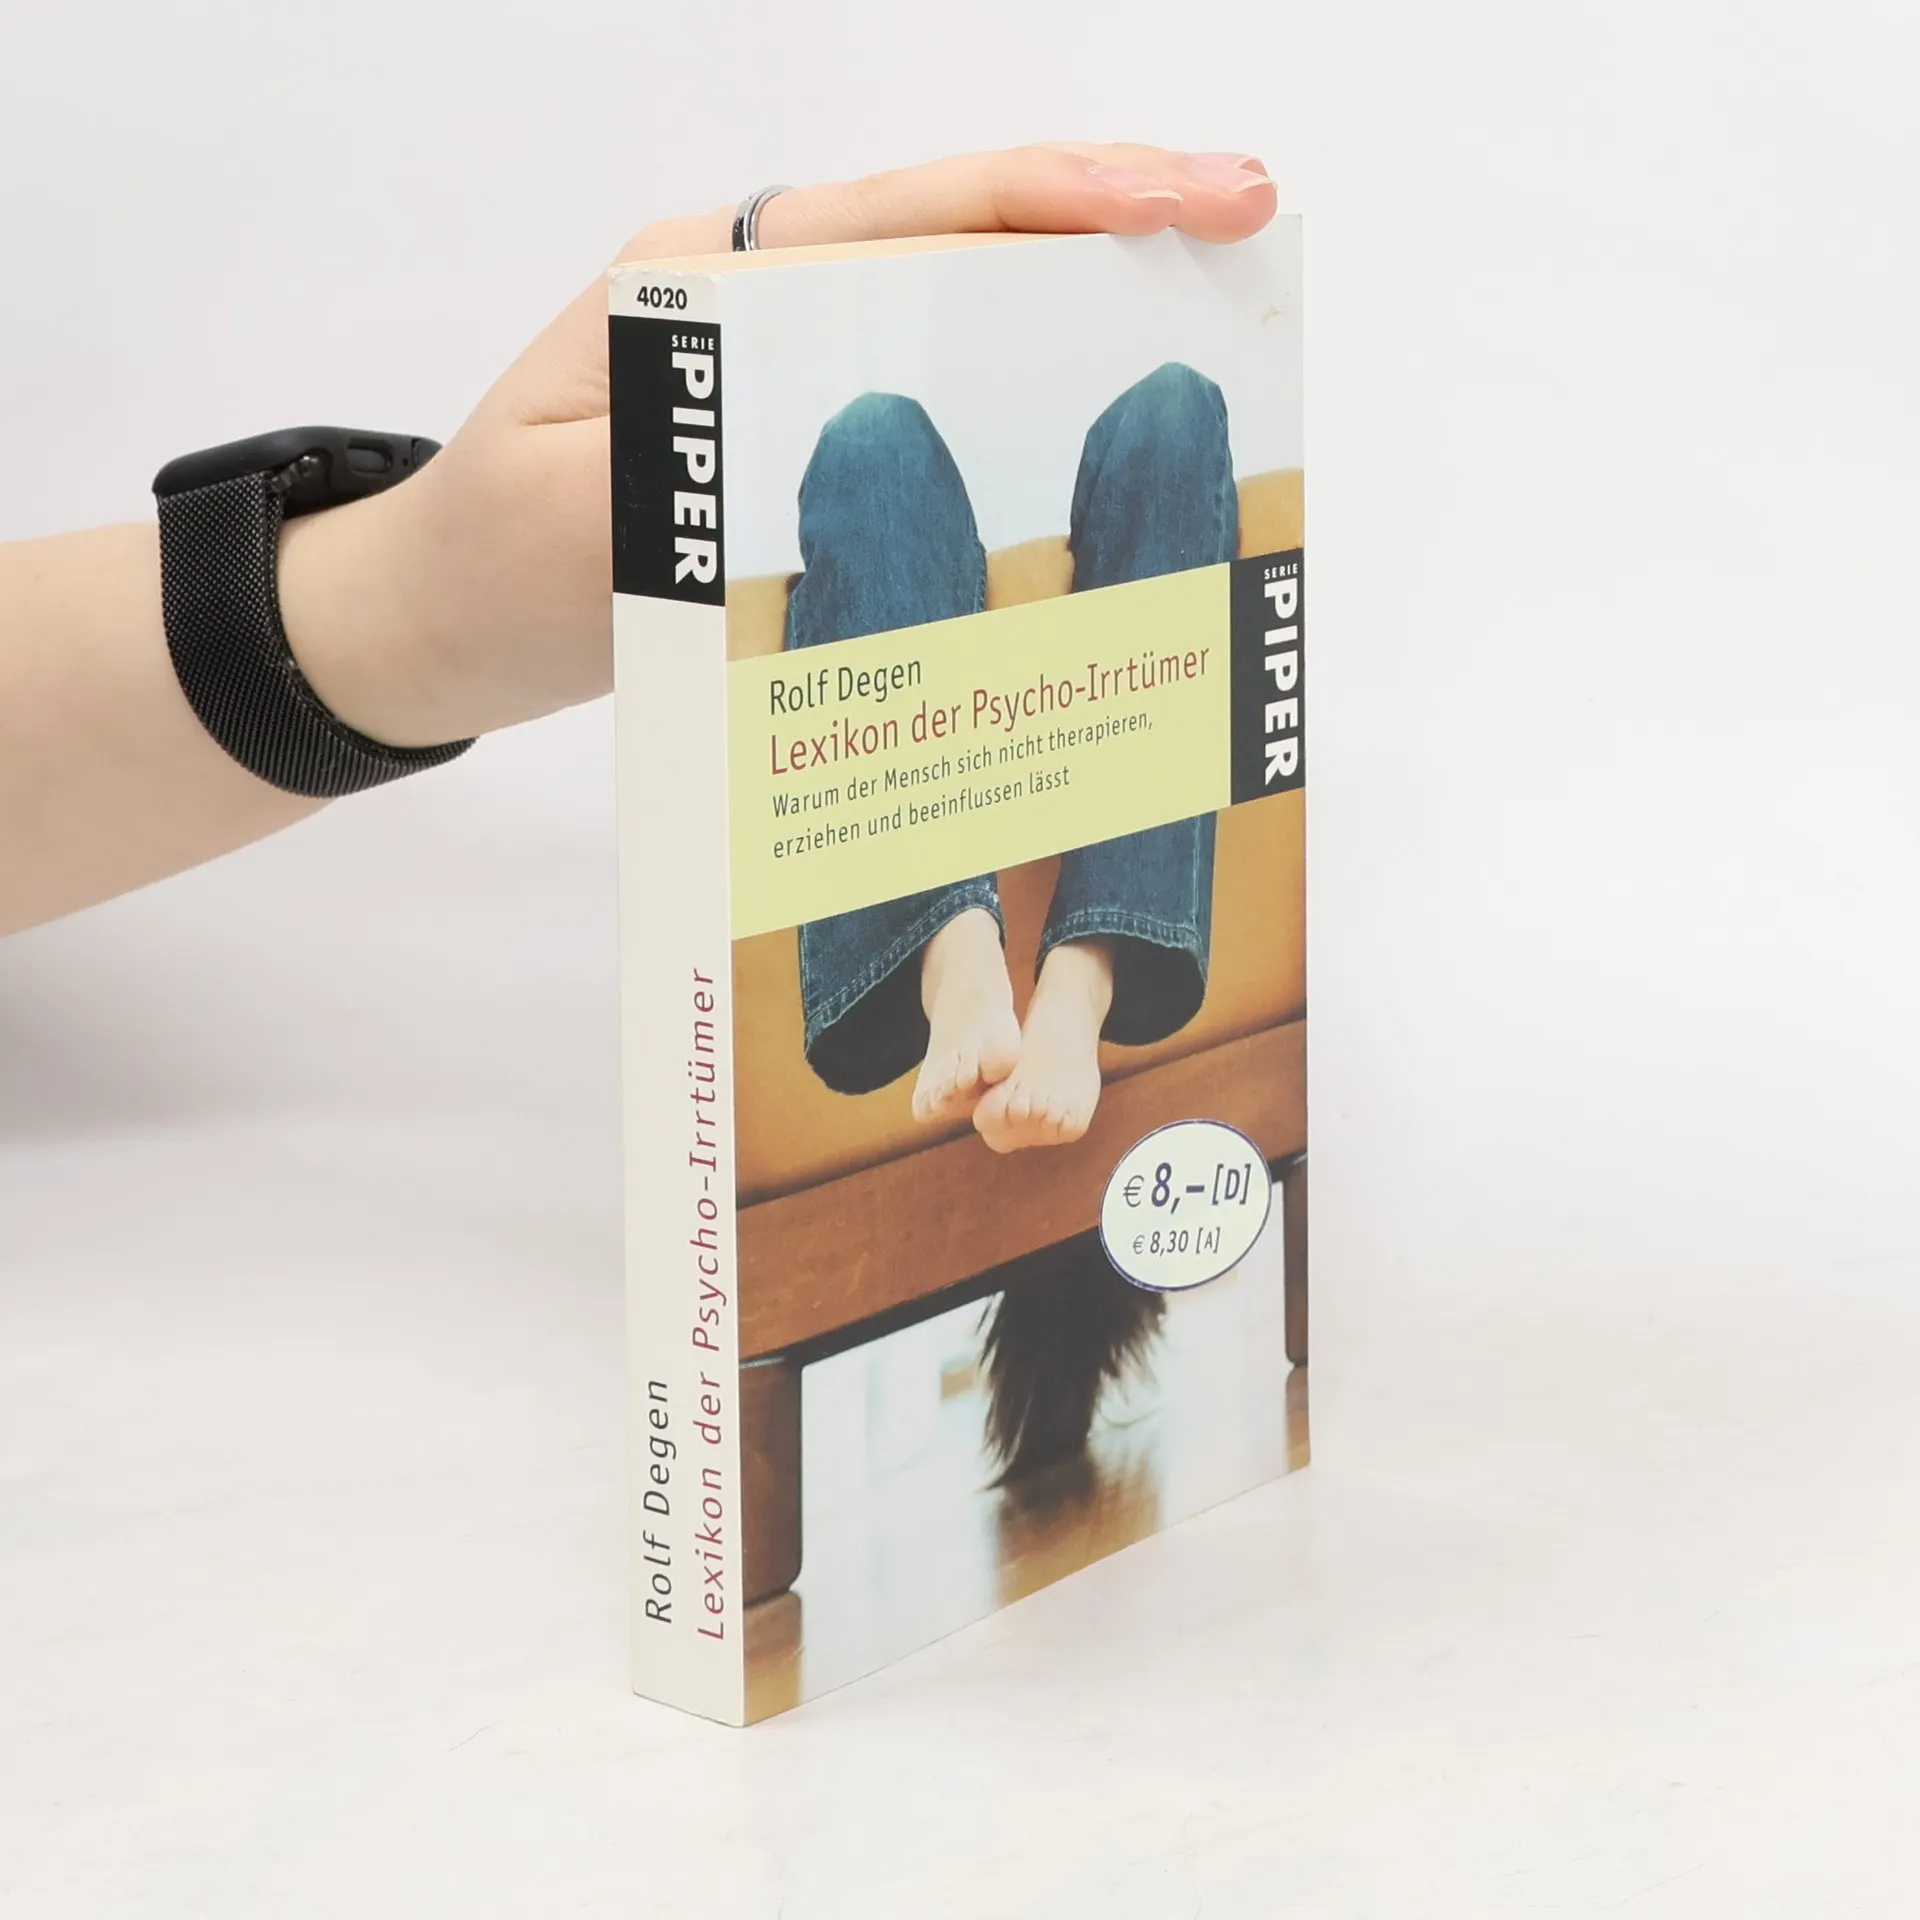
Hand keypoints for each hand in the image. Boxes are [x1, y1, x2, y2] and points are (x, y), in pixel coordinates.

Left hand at [279, 144, 1276, 746]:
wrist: (433, 620)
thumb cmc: (483, 563)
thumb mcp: (566, 523)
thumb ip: (692, 472)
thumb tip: (833, 447)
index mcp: (706, 279)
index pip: (911, 215)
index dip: (1059, 200)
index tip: (1187, 202)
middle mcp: (757, 300)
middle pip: (957, 236)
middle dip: (1109, 222)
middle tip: (1248, 226)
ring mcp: (782, 367)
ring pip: (955, 312)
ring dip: (1080, 306)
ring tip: (1206, 311)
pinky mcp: (794, 443)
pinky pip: (928, 403)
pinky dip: (1018, 401)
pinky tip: (1092, 426)